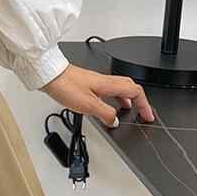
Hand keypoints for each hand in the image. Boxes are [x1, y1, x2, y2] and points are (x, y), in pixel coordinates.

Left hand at [40, 64, 154, 126]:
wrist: (48, 75)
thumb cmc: (65, 85)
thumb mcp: (88, 105)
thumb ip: (105, 114)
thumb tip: (115, 120)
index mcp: (108, 84)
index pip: (135, 92)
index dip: (144, 104)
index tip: (148, 115)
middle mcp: (103, 80)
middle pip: (129, 87)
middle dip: (138, 101)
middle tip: (141, 112)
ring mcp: (94, 81)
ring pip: (117, 88)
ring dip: (124, 100)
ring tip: (124, 112)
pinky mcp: (85, 83)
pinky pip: (105, 91)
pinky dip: (110, 99)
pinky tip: (103, 107)